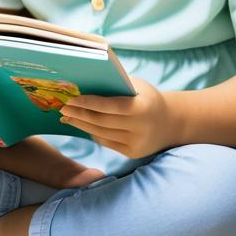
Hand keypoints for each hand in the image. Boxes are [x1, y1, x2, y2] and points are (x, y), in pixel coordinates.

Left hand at [60, 78, 177, 158]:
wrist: (172, 123)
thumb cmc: (148, 98)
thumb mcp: (138, 86)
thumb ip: (116, 85)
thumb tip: (85, 82)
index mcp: (142, 108)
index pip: (110, 106)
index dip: (88, 103)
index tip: (71, 99)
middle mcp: (140, 128)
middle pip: (101, 122)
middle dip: (79, 114)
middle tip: (63, 107)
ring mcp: (137, 143)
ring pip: (101, 134)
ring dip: (82, 125)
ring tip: (68, 116)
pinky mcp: (132, 153)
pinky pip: (106, 142)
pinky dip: (92, 133)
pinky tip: (82, 124)